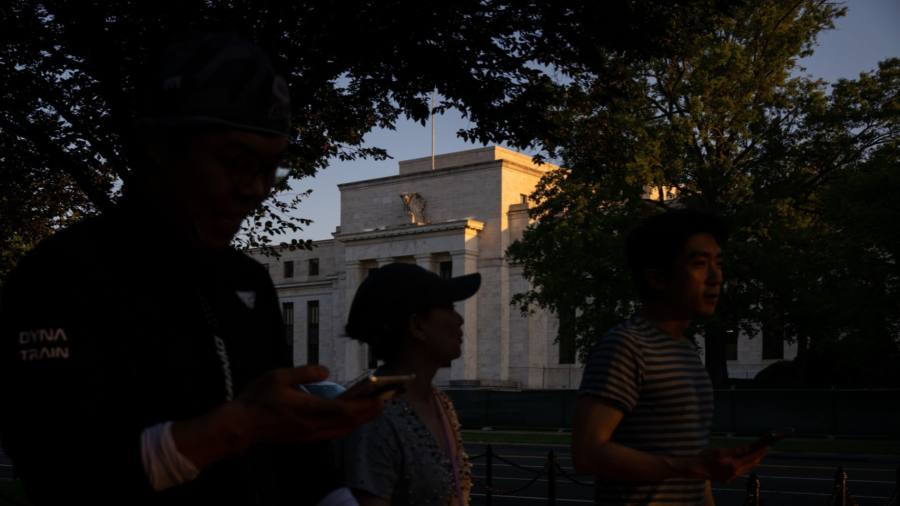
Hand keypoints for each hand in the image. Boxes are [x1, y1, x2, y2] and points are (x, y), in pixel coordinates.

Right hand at [234, 365, 382, 446]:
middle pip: (349, 423)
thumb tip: (326, 371)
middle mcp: (313, 426)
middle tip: (385, 401)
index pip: (345, 410)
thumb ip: (305, 372)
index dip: (366, 405)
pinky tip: (350, 418)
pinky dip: (347, 426)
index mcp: (308, 409)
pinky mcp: (305, 439)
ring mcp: (310, 435)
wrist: (241, 426)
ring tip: (372, 408)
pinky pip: (333, 434)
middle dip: (369, 413)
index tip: (381, 398)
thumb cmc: (258, 400)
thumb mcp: (279, 376)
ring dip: (360, 420)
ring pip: (343, 431)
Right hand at [672, 445, 767, 481]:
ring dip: (751, 461)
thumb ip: (736, 451)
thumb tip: (748, 448)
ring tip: (755, 453)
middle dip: (758, 457)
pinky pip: (739, 471)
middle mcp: (735, 473)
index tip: (767, 446)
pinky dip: (743, 465)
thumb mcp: (721, 451)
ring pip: (746, 468)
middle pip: (751, 465)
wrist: (696, 468)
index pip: (752, 458)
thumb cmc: (706, 458)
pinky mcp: (727, 478)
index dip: (760, 452)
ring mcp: (731, 477)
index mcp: (734, 466)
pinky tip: (742, 460)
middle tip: (763, 448)